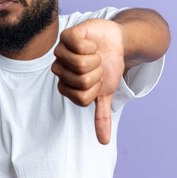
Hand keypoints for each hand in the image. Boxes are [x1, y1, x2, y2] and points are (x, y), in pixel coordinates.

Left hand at [51, 18, 124, 144]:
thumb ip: (101, 116)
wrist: (116, 42)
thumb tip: (104, 142)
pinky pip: (76, 45)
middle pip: (80, 81)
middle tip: (98, 65)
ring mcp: (62, 51)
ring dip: (95, 59)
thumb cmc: (108, 67)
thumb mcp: (106, 92)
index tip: (98, 81)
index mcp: (66, 85)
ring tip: (95, 54)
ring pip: (78, 64)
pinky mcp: (68, 35)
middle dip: (97, 73)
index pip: (81, 98)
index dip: (96, 89)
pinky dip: (90, 45)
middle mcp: (60, 68)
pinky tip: (91, 43)